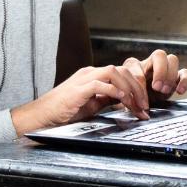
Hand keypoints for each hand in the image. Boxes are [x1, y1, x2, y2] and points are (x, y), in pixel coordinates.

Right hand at [11, 63, 151, 134]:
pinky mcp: (78, 88)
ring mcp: (83, 78)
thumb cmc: (64, 112)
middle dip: (137, 87)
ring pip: (113, 72)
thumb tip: (126, 101)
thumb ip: (107, 99)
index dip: (136, 88)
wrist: (42, 116)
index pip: (121, 73)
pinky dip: (114, 91)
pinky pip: (100, 84)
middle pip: (121, 70)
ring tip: (136, 105)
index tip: (144, 106)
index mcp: (93, 75)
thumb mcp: (91, 104)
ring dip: (129, 88)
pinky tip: (122, 101)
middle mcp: (90, 72)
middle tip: (144, 106)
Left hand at [120, 49, 186, 103]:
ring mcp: (166, 68)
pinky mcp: (177, 77)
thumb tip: (127, 103)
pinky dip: (185, 81)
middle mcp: (151, 62)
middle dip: (160, 72)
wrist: (141, 104)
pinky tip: (180, 91)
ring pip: (173, 59)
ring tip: (165, 91)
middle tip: (157, 88)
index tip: (142, 99)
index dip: (140, 82)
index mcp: (134, 65)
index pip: (138, 66)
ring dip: (170, 75)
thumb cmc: (130, 99)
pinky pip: (185, 73)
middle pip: (159, 54)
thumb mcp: (125, 97)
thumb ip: (125, 97)